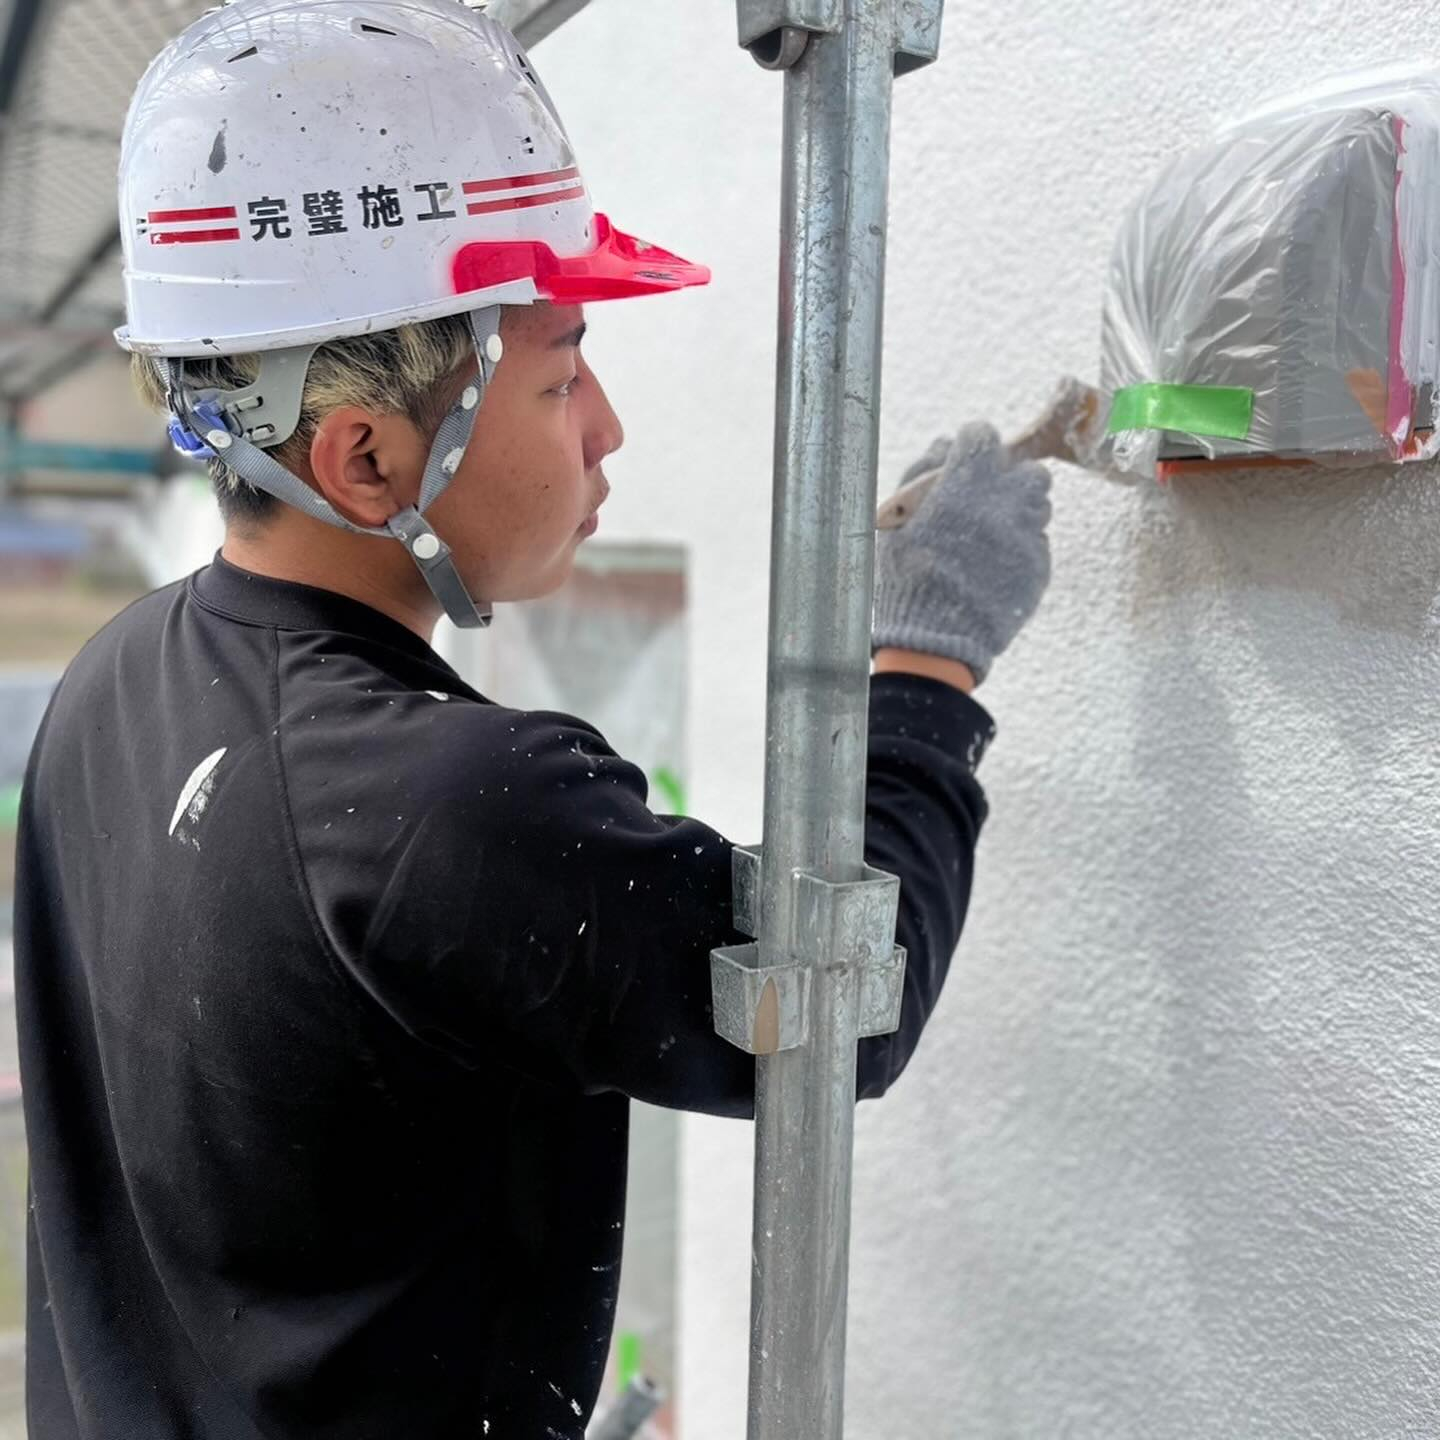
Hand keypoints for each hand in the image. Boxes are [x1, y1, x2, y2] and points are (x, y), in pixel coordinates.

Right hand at [872, 422, 1051, 683]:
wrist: (934, 642)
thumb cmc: (906, 581)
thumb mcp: (896, 525)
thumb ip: (920, 476)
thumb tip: (943, 446)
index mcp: (966, 484)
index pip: (983, 437)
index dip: (971, 448)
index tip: (961, 463)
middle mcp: (1005, 502)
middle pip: (1026, 469)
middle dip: (1007, 478)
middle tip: (982, 500)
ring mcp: (1028, 536)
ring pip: (1038, 504)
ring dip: (1017, 510)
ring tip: (989, 534)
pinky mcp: (1039, 568)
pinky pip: (1037, 542)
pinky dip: (1019, 546)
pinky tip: (994, 565)